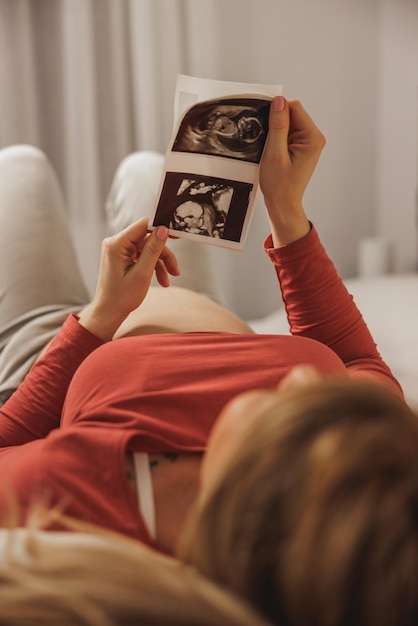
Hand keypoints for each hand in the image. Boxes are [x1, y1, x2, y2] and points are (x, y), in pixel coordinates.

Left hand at [79, 218, 179, 339]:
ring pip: (148, 249)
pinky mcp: (122, 257)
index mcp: (116, 244)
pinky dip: (153, 267)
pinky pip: (142, 256)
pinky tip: (162, 281)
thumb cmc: (122, 297)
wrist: (109, 313)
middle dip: (163, 254)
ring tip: (169, 281)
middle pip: (148, 239)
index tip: (179, 235)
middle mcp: (115, 243)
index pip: (143, 225)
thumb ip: (153, 250)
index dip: (162, 228)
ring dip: (161, 263)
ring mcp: (119, 250)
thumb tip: (163, 229)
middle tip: (176, 270)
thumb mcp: (142, 274)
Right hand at [259, 96, 325, 245]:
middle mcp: (314, 138)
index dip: (276, 111)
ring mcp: (308, 142)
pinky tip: (273, 152)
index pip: (294, 107)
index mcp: (312, 138)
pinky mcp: (301, 147)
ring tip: (271, 150)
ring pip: (288, 122)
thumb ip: (278, 126)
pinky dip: (277, 138)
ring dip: (276, 131)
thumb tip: (278, 101)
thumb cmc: (279, 185)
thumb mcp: (274, 153)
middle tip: (268, 142)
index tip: (264, 125)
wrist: (283, 205)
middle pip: (292, 113)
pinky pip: (287, 132)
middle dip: (276, 123)